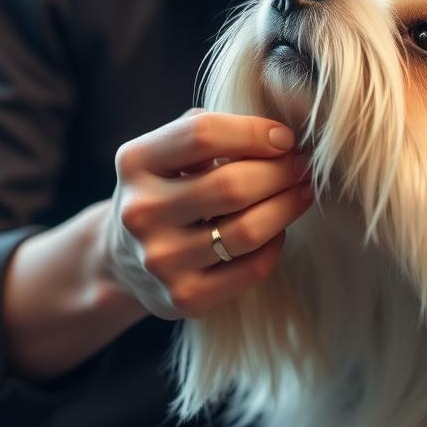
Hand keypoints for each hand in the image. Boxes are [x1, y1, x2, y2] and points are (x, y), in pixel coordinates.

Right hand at [99, 109, 313, 319]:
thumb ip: (213, 129)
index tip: (284, 139)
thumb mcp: (170, 149)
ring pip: (248, 230)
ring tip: (302, 192)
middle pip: (232, 185)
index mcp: (136, 162)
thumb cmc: (167, 188)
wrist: (123, 258)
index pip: (203, 135)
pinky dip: (276, 245)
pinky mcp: (183, 297)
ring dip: (288, 206)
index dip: (255, 132)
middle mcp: (140, 212)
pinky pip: (252, 268)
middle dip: (282, 172)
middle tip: (303, 167)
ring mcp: (160, 259)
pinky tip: (277, 230)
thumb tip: (280, 137)